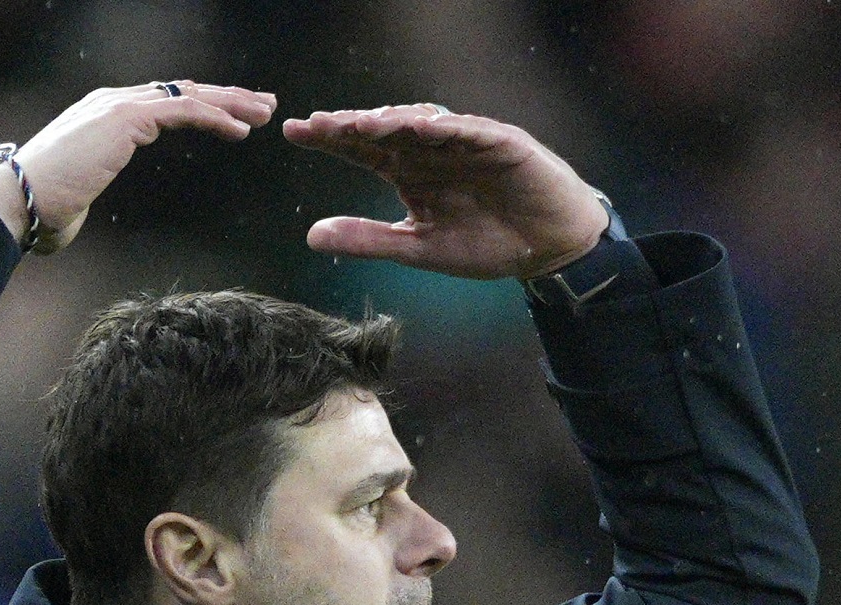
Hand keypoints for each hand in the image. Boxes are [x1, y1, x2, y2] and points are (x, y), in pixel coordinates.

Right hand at [0, 82, 274, 254]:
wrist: (19, 202)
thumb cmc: (41, 209)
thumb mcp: (74, 197)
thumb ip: (82, 198)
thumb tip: (71, 222)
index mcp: (105, 117)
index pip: (164, 103)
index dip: (202, 107)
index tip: (234, 118)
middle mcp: (113, 103)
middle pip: (182, 92)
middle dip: (226, 98)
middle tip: (262, 105)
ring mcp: (119, 106)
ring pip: (188, 95)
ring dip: (231, 103)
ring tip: (263, 113)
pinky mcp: (125, 118)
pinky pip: (182, 110)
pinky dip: (215, 117)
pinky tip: (240, 130)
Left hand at [281, 105, 608, 279]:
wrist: (547, 248)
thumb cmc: (488, 243)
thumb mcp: (418, 248)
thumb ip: (368, 240)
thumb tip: (311, 235)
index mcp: (410, 171)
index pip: (361, 149)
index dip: (329, 139)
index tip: (293, 133)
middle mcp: (431, 149)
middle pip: (383, 129)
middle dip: (349, 124)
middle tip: (314, 123)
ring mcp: (465, 141)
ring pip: (421, 122)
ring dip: (390, 120)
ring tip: (358, 123)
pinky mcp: (500, 141)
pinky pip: (469, 128)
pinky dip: (445, 126)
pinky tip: (418, 126)